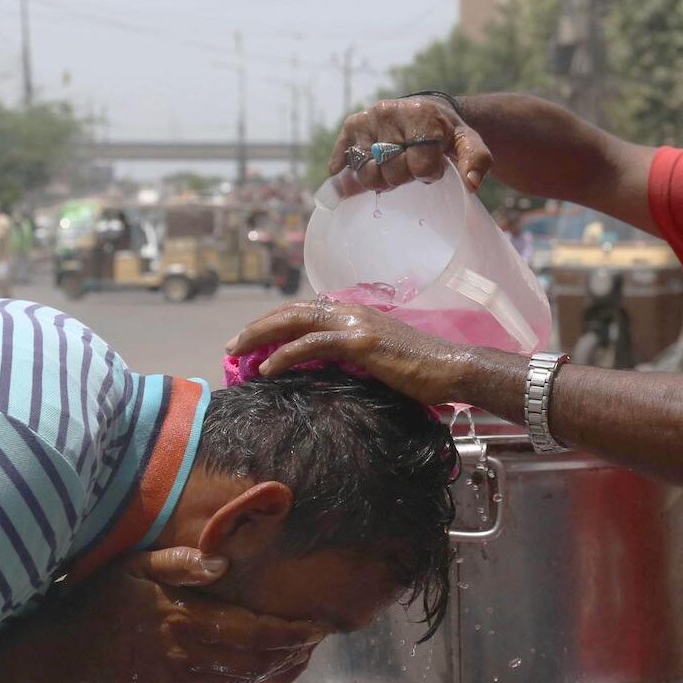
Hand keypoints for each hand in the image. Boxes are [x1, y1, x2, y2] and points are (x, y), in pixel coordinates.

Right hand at [55, 547, 325, 682]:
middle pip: (256, 660)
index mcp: (184, 620)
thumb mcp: (135, 564)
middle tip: (319, 636)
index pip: (252, 630)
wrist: (64, 649)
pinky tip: (267, 666)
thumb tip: (221, 562)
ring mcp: (180, 678)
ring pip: (243, 679)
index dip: (290, 632)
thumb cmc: (102, 597)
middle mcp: (187, 655)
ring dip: (277, 667)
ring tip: (304, 651)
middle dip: (293, 651)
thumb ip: (180, 561)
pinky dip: (251, 678)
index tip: (318, 624)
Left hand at [226, 300, 494, 405]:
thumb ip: (353, 357)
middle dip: (257, 327)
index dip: (274, 323)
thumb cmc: (422, 371)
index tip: (252, 341)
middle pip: (291, 311)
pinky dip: (285, 354)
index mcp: (355, 313)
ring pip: (294, 321)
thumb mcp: (379, 359)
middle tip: (232, 345)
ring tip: (237, 352)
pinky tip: (267, 367)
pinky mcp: (359, 342)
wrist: (451, 369)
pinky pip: (312, 345)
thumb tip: (327, 370)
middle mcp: (351, 311)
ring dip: (260, 336)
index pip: (304, 311)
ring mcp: (355, 324)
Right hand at [329, 96, 492, 192]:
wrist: (428, 109)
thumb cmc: (448, 132)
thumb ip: (476, 160)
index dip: (429, 173)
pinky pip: (342, 159)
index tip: (434, 165)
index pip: (420, 167)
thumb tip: (471, 184)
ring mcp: (368, 119)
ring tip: (392, 167)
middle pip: (390, 172)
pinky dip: (345, 171)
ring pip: (365, 172)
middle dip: (403, 177)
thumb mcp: (469, 142)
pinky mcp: (352, 126)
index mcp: (421, 116)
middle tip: (411, 166)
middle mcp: (389, 113)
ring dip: (380, 178)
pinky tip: (349, 177)